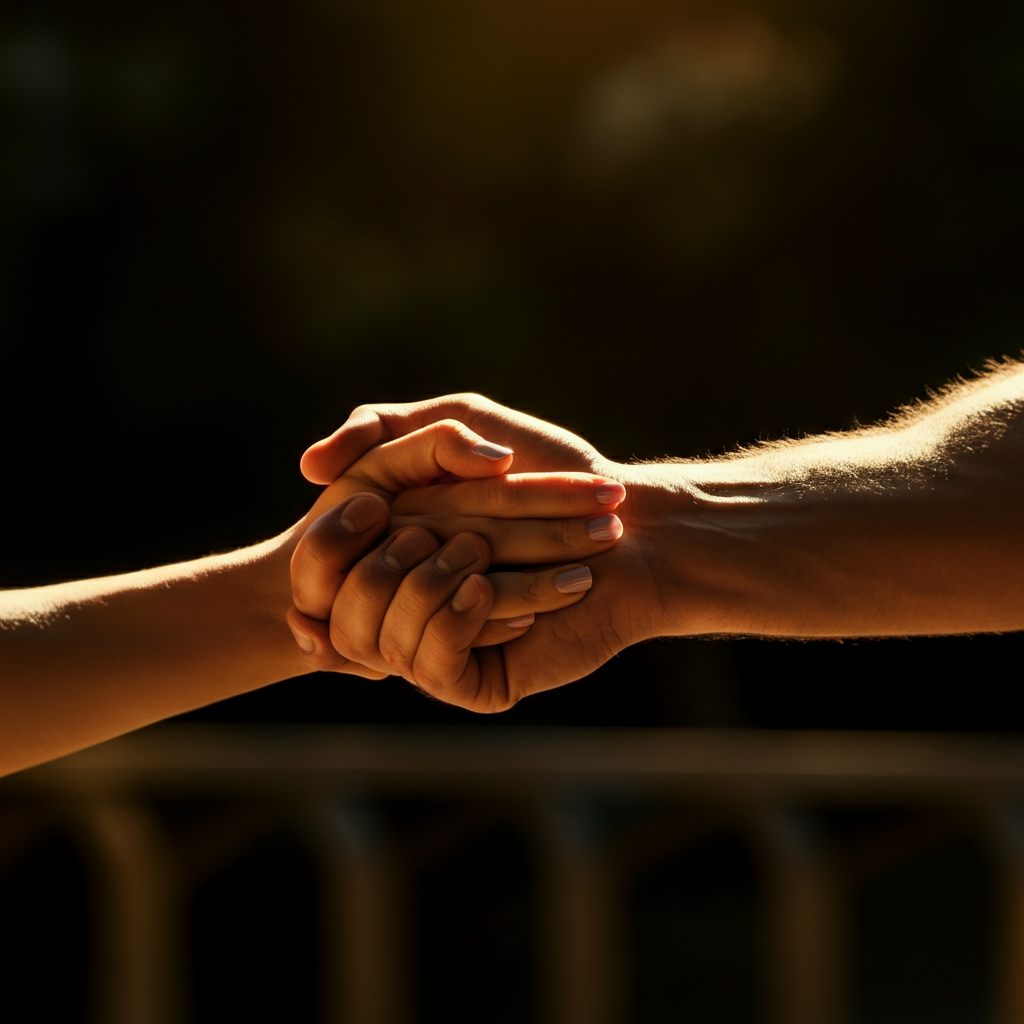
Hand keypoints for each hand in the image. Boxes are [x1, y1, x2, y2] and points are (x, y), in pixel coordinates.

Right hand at [295, 395, 684, 708]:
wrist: (618, 513)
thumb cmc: (543, 462)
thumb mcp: (455, 419)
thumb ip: (377, 428)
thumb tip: (308, 469)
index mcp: (392, 547)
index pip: (325, 561)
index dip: (325, 544)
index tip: (353, 513)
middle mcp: (406, 599)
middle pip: (353, 596)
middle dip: (409, 565)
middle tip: (464, 535)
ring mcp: (437, 642)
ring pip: (384, 632)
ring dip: (441, 583)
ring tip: (491, 560)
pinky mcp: (475, 678)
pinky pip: (434, 660)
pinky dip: (461, 617)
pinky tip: (492, 589)